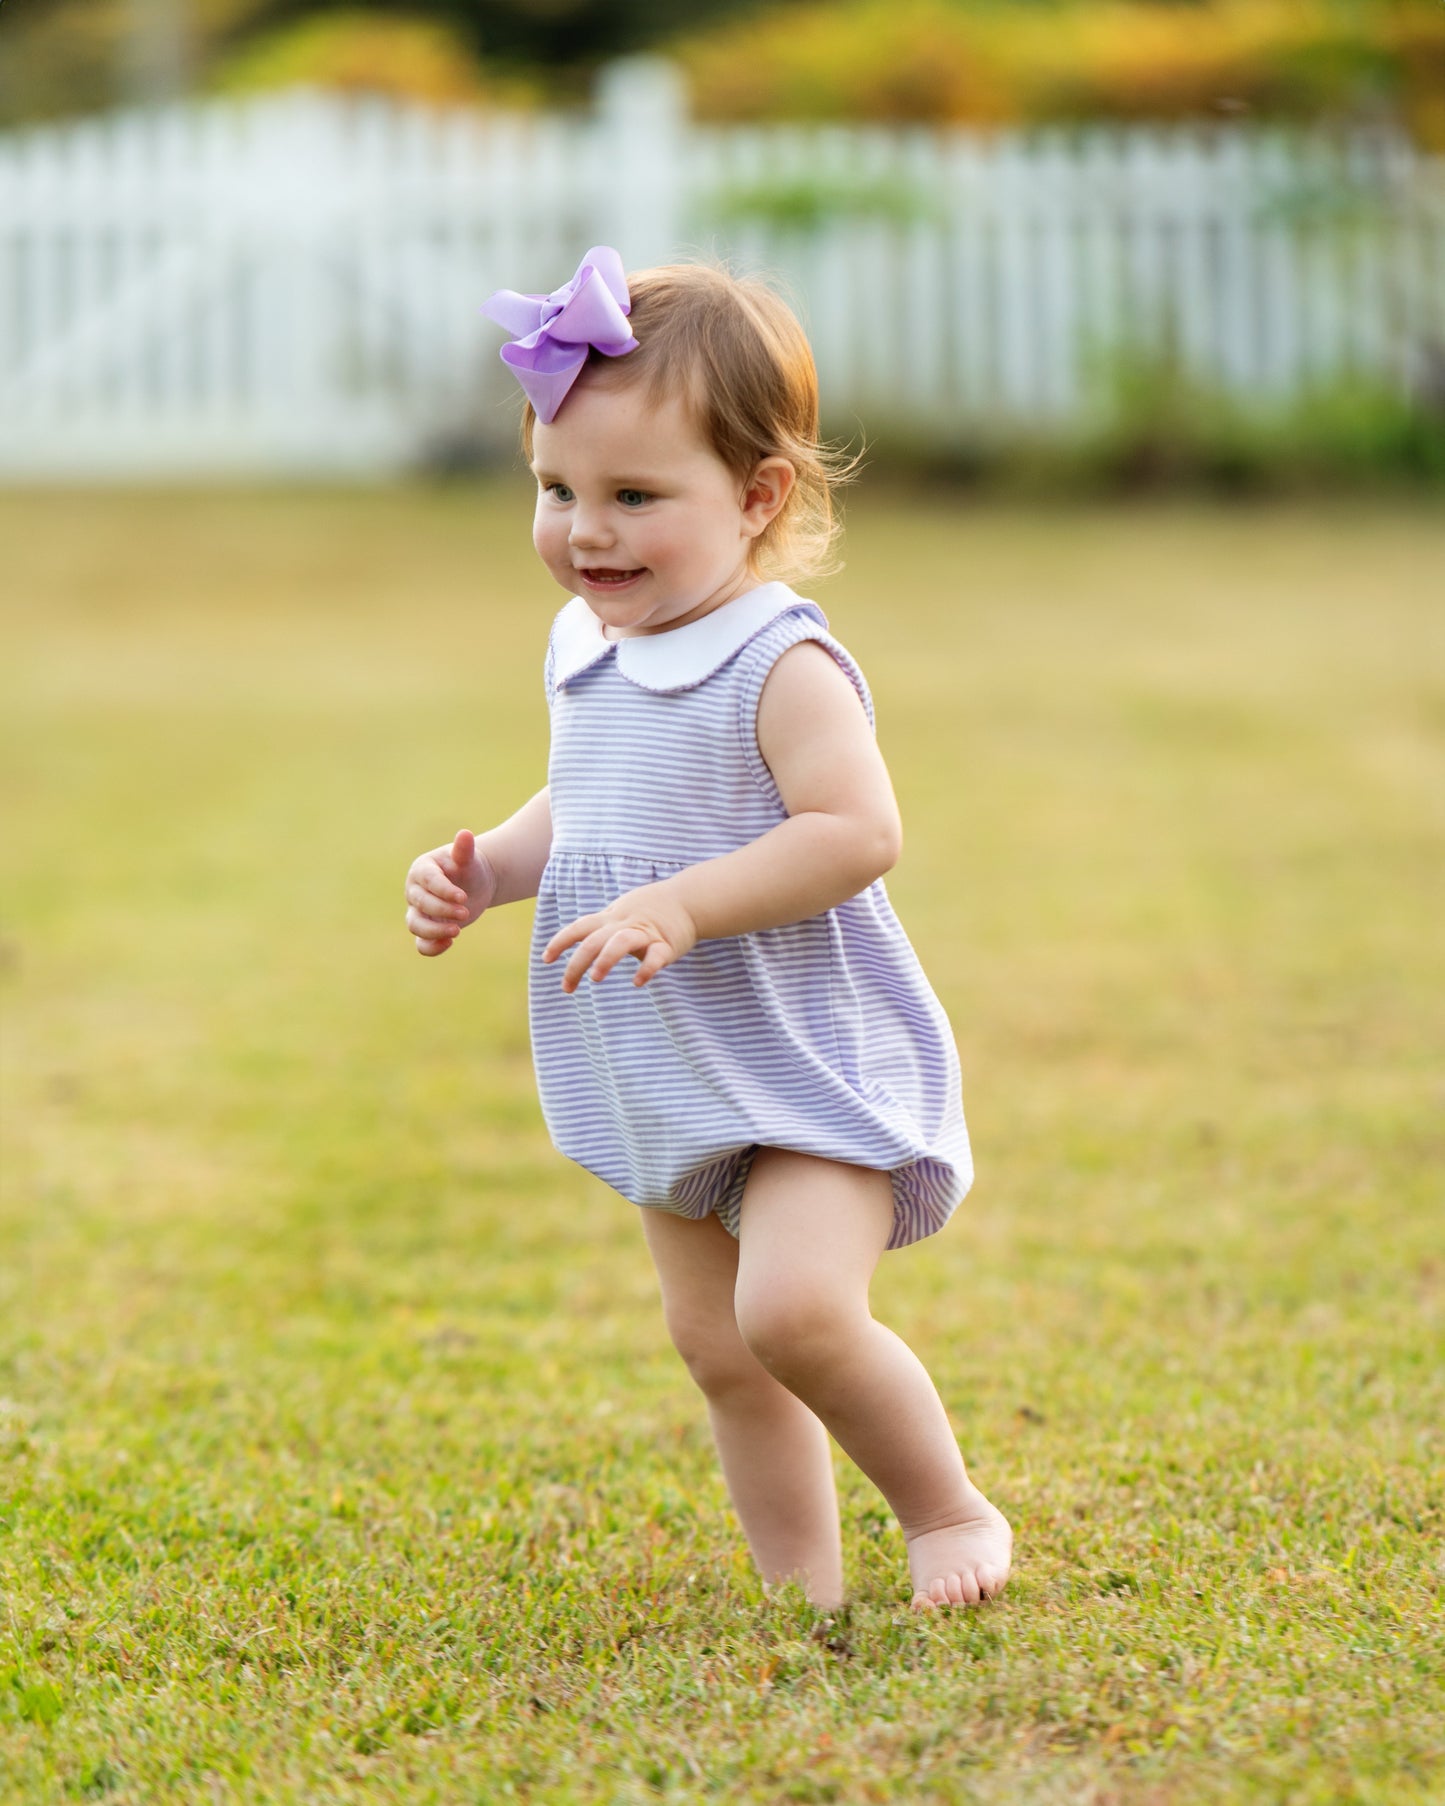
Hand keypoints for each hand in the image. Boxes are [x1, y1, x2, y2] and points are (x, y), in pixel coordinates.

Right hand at [405, 830, 496, 956]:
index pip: (428, 881)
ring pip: (415, 925)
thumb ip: (464, 850)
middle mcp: (415, 891)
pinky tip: (450, 943)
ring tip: (458, 931)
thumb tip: (465, 834)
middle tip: (466, 912)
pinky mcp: (426, 928)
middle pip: (421, 903)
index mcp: (422, 870)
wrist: (474, 885)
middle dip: (443, 910)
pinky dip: (432, 947)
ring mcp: (418, 911)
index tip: (463, 898)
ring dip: (434, 931)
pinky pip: (420, 943)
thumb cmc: (469, 868)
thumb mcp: (468, 859)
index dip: (444, 891)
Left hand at [542, 882, 698, 991]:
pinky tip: (637, 982)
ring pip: (621, 942)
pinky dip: (646, 968)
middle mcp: (624, 924)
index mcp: (611, 918)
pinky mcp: (667, 944)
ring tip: (595, 978)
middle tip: (567, 987)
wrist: (688, 900)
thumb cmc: (649, 910)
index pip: (579, 927)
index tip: (546, 960)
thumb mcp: (620, 913)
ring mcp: (646, 933)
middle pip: (594, 940)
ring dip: (605, 959)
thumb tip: (577, 943)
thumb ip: (601, 927)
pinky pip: (655, 956)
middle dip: (577, 963)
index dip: (561, 942)